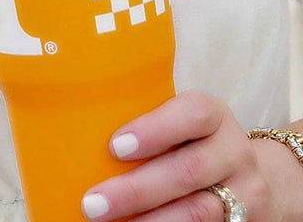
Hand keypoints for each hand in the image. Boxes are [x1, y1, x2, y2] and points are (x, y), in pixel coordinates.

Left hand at [81, 90, 294, 220]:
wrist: (252, 175)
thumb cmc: (192, 143)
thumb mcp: (181, 124)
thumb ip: (146, 126)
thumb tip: (74, 137)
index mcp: (213, 114)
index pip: (191, 114)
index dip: (154, 130)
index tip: (114, 147)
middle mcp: (234, 150)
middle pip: (186, 170)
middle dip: (136, 190)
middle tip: (93, 203)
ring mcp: (246, 191)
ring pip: (197, 212)